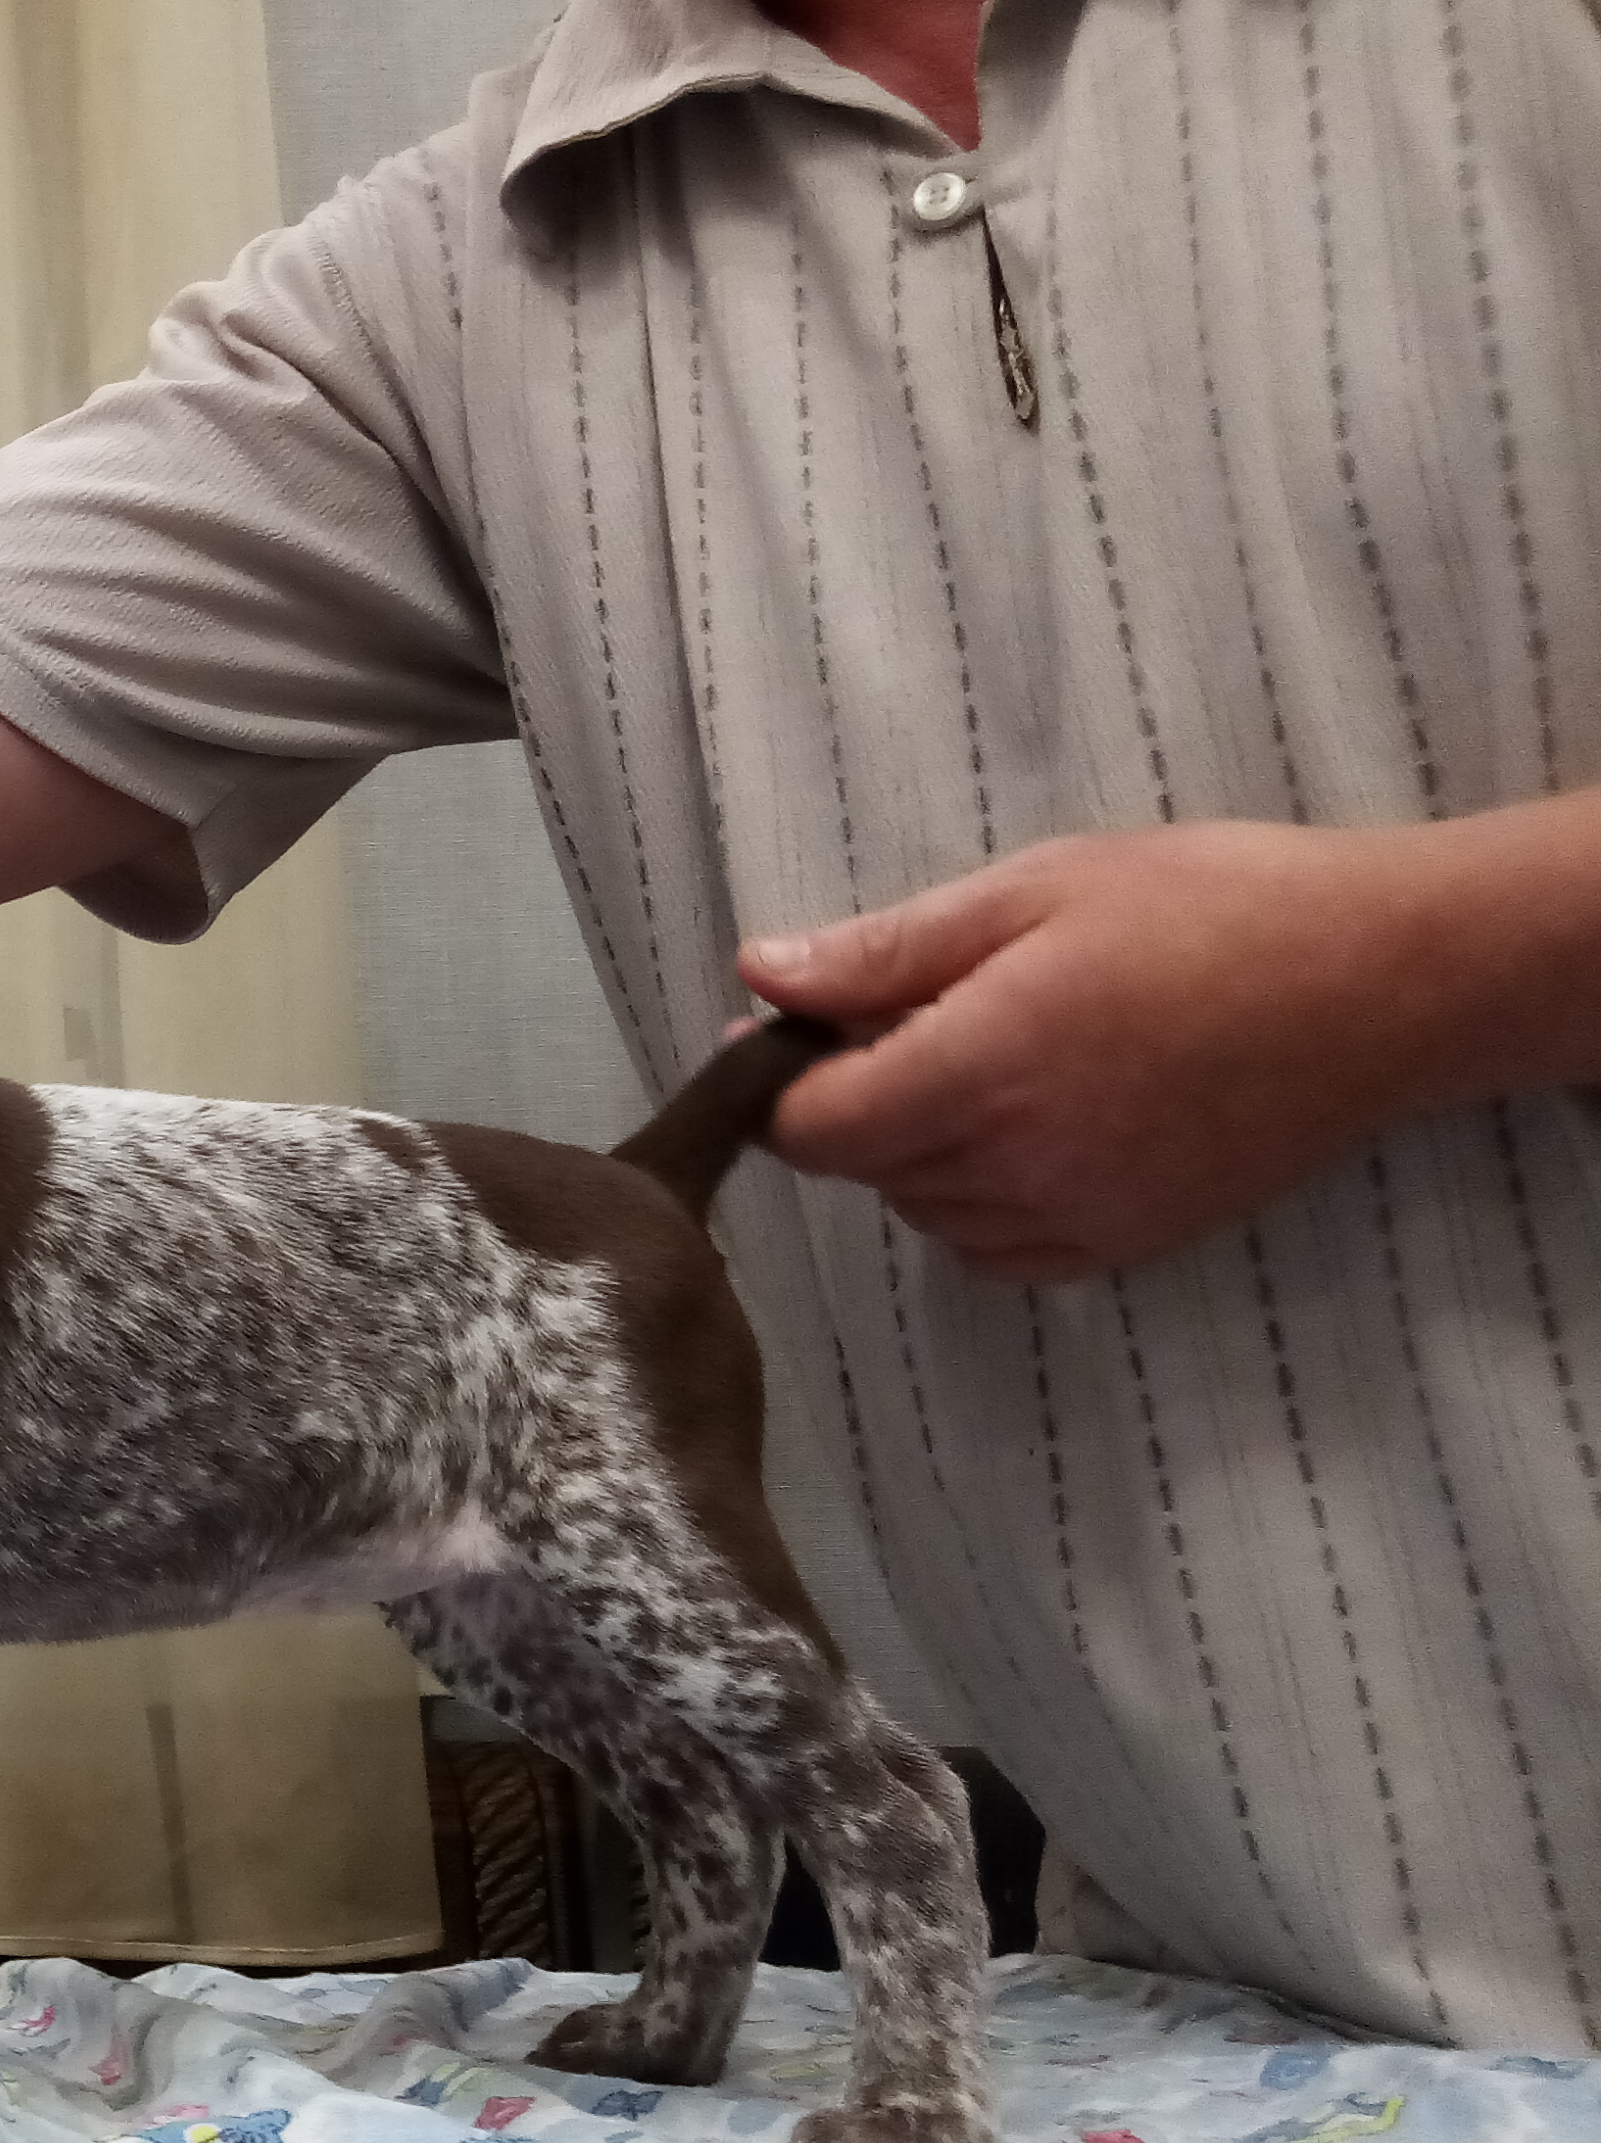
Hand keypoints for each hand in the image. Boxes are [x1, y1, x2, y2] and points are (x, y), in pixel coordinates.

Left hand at [730, 819, 1478, 1283]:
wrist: (1385, 981)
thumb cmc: (1212, 906)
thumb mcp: (1034, 890)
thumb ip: (883, 951)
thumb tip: (756, 975)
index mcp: (980, 1070)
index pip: (809, 1129)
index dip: (783, 1083)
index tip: (800, 1028)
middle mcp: (1016, 1166)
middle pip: (863, 1168)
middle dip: (855, 1101)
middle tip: (914, 1016)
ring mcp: (1074, 1218)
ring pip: (924, 1210)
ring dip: (917, 1150)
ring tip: (989, 1058)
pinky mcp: (1126, 1245)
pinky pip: (995, 1251)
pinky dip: (978, 1203)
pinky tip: (1026, 1128)